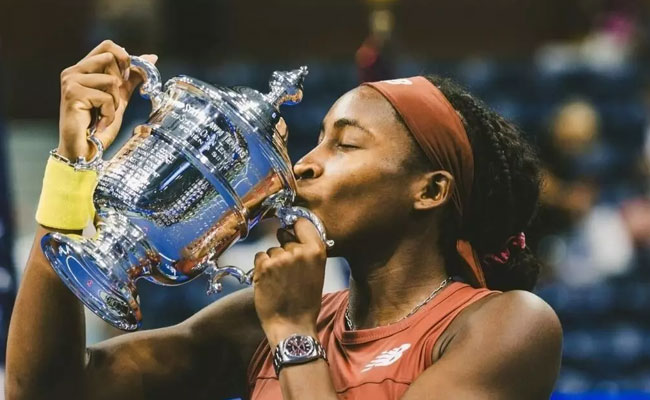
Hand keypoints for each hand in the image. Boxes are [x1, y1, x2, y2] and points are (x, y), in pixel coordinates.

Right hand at [57, 39, 157, 159]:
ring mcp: (70, 81)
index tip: (127, 77)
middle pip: (110, 58)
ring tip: (103, 114)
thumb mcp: (120, 97)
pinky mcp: (72, 94)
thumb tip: (152, 57)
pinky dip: (109, 113)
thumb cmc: (99, 124)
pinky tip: (100, 122)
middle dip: (119, 84)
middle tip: (110, 102)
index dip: (124, 57)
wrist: (85, 148)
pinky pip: (106, 97)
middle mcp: (73, 71)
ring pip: (111, 80)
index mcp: (83, 68)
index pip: (107, 45)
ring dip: (114, 102)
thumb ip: (132, 77)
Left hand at [253, 218, 326, 345]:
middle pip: (285, 239)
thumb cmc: (305, 303)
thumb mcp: (316, 272)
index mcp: (316, 251)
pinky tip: (269, 283)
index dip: (295, 228)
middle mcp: (299, 251)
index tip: (291, 232)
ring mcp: (281, 258)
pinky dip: (261, 268)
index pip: (302, 223)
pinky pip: (260, 257)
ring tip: (280, 282)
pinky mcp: (264, 266)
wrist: (292, 326)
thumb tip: (286, 232)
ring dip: (272, 262)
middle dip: (284, 252)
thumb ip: (307, 252)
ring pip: (272, 250)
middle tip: (288, 275)